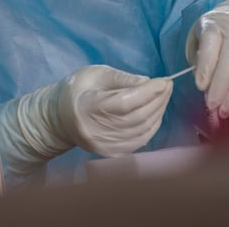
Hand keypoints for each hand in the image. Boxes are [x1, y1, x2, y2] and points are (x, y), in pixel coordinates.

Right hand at [55, 65, 172, 156]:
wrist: (60, 119)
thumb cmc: (77, 90)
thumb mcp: (95, 74)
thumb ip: (121, 79)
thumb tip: (147, 83)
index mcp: (87, 108)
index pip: (124, 103)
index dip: (147, 93)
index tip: (163, 81)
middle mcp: (96, 132)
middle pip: (136, 118)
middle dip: (157, 100)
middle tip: (168, 85)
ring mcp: (104, 146)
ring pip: (142, 130)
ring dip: (158, 112)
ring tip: (164, 95)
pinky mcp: (112, 154)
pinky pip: (140, 140)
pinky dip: (152, 125)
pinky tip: (156, 112)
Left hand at [186, 0, 228, 118]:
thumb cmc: (220, 33)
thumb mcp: (204, 37)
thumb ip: (202, 59)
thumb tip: (205, 89)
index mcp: (214, 25)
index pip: (210, 43)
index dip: (206, 66)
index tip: (201, 86)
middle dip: (220, 85)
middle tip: (212, 105)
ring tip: (225, 109)